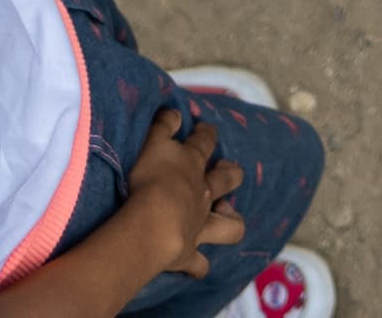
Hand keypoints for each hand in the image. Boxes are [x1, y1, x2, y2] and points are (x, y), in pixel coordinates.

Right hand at [121, 106, 246, 277]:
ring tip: (226, 216)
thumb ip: (163, 125)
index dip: (206, 134)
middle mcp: (203, 194)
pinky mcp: (189, 253)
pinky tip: (197, 268)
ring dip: (231, 220)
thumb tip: (175, 112)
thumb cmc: (149, 178)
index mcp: (192, 164)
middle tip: (230, 170)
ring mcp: (200, 224)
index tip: (206, 129)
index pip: (204, 142)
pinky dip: (199, 266)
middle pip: (227, 179)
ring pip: (229, 224)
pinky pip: (199, 264)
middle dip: (231, 173)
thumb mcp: (153, 142)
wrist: (152, 223)